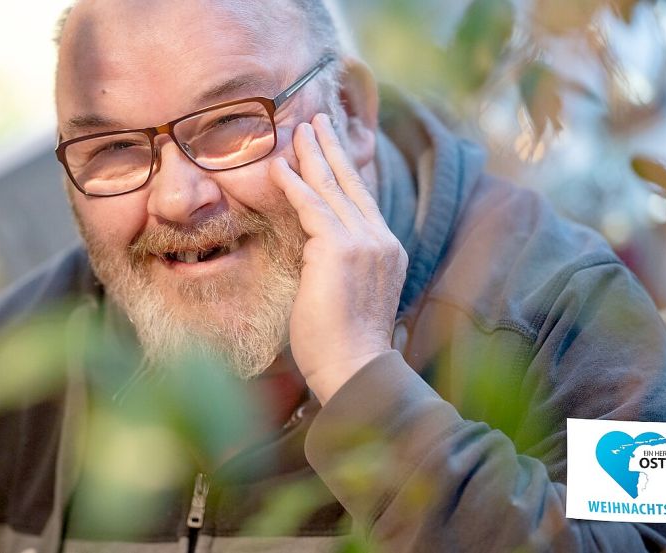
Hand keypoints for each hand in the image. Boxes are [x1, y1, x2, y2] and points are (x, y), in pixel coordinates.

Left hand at [269, 113, 407, 403]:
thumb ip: (338, 267)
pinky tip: (278, 167)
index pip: (363, 200)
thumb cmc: (344, 346)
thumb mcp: (347, 296)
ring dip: (312, 155)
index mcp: (387, 251)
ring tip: (298, 129)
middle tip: (318, 118)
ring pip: (333, 188)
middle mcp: (380, 240)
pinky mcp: (339, 249)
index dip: (346, 169)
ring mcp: (364, 242)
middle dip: (332, 148)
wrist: (355, 367)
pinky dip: (294, 185)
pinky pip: (312, 207)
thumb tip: (314, 255)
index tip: (332, 146)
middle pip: (352, 183)